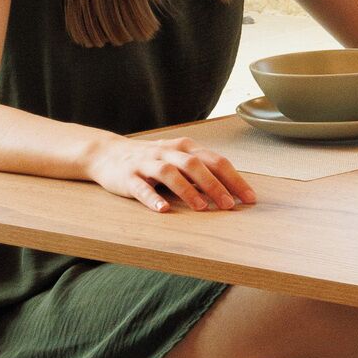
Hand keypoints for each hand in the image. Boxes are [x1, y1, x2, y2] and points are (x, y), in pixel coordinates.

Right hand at [88, 132, 253, 213]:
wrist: (108, 153)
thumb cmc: (152, 160)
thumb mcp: (178, 160)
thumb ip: (201, 172)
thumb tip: (231, 191)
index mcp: (186, 148)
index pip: (216, 161)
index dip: (234, 179)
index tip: (249, 198)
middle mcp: (168, 152)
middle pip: (195, 165)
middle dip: (215, 185)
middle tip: (229, 205)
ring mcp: (147, 163)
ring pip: (170, 173)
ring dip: (187, 190)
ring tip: (201, 208)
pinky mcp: (128, 177)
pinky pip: (141, 187)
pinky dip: (153, 198)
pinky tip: (163, 209)